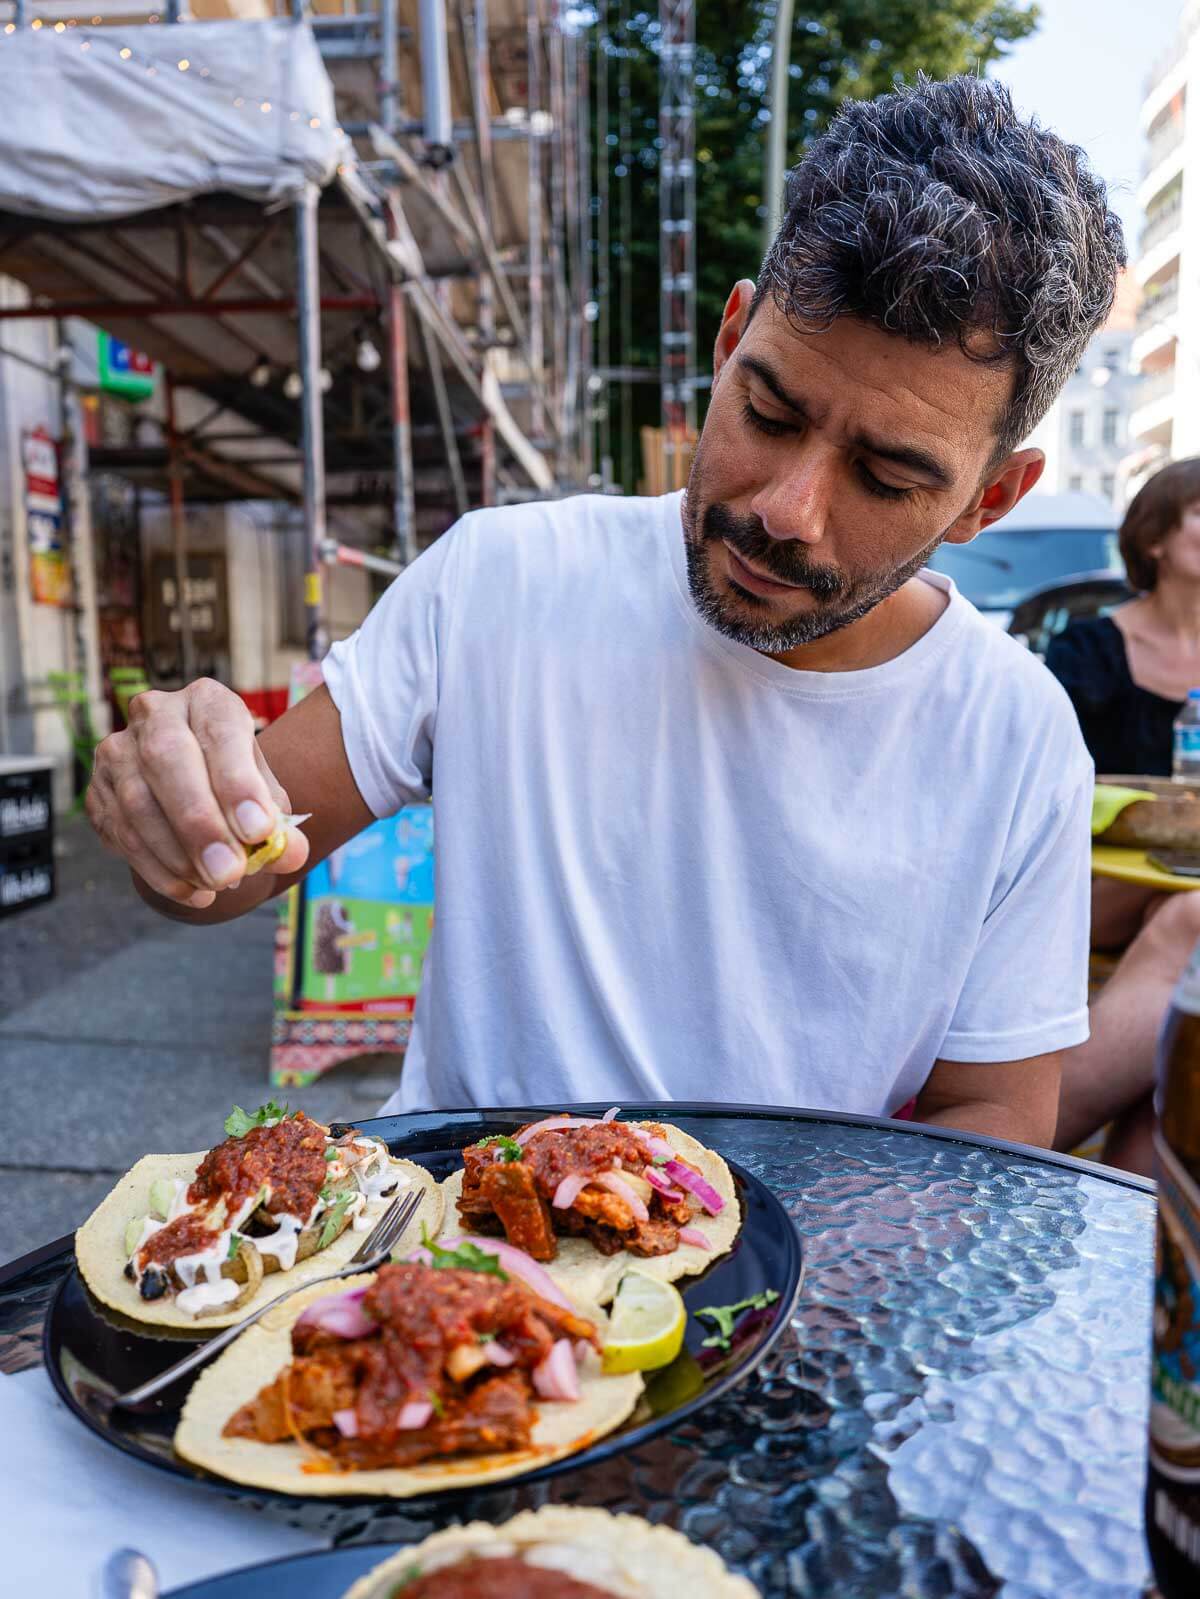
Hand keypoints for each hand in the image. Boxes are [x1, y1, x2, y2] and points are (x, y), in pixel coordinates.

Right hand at [87, 678, 310, 908]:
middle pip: (167, 760)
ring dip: (178, 855)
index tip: (259, 830)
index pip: (220, 732)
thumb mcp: (265, 796)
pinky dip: (158, 871)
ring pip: (138, 802)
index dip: (238, 782)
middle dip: (200, 823)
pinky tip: (192, 892)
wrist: (195, 787)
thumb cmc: (236, 786)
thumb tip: (289, 854)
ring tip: (216, 885)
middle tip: (230, 873)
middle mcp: (155, 715)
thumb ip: (278, 823)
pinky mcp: (97, 791)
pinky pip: (121, 834)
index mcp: (206, 701)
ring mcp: (118, 751)